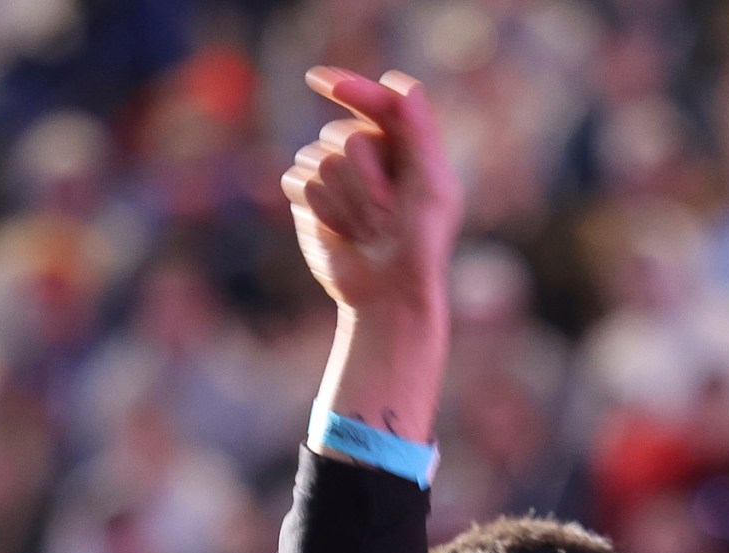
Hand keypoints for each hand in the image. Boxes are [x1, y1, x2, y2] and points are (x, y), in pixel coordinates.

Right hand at [284, 67, 462, 321]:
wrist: (388, 295)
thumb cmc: (421, 245)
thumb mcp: (432, 189)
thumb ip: (420, 134)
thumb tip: (400, 82)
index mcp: (405, 144)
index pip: (377, 102)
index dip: (352, 89)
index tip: (322, 82)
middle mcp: (368, 153)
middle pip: (344, 134)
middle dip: (364, 179)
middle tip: (388, 217)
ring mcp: (335, 173)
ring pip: (317, 159)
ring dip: (345, 201)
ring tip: (368, 230)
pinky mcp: (309, 197)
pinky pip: (296, 180)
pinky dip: (319, 209)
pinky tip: (341, 232)